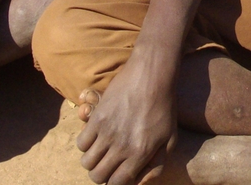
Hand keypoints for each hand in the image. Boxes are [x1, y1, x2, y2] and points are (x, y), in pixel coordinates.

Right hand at [76, 51, 177, 184]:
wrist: (152, 76)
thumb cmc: (164, 106)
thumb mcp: (170, 138)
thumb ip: (157, 164)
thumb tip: (140, 181)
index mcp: (141, 153)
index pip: (117, 183)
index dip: (115, 183)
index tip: (117, 176)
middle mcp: (122, 146)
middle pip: (98, 176)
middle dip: (103, 174)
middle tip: (109, 165)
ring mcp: (107, 131)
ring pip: (87, 162)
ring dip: (94, 160)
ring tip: (103, 152)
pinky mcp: (97, 118)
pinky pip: (81, 143)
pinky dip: (87, 144)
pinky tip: (98, 137)